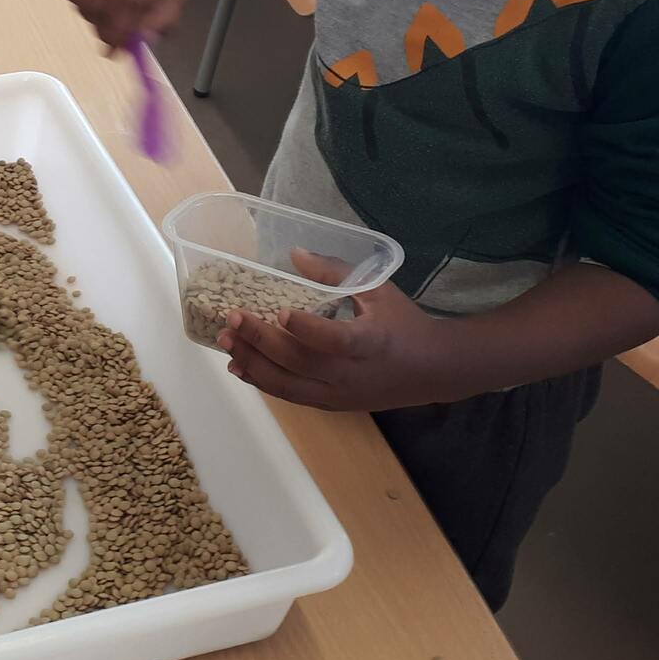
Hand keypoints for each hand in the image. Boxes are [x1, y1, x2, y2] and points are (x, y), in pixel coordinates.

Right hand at [62, 0, 186, 51]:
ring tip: (110, 4)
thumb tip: (143, 44)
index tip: (121, 46)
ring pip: (80, 0)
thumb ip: (160, 24)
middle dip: (106, 27)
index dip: (120, 32)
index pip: (125, 6)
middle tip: (115, 31)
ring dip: (92, 14)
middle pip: (99, 4)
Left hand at [220, 250, 457, 411]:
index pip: (337, 340)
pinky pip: (291, 396)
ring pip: (289, 385)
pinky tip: (239, 365)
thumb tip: (294, 254)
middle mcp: (352, 374)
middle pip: (301, 363)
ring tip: (226, 341)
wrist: (432, 371)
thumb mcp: (379, 290)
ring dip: (253, 363)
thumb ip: (337, 273)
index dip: (308, 329)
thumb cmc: (404, 323)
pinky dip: (262, 381)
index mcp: (372, 342)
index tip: (280, 311)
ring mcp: (340, 395)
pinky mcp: (331, 405)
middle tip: (232, 319)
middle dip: (262, 341)